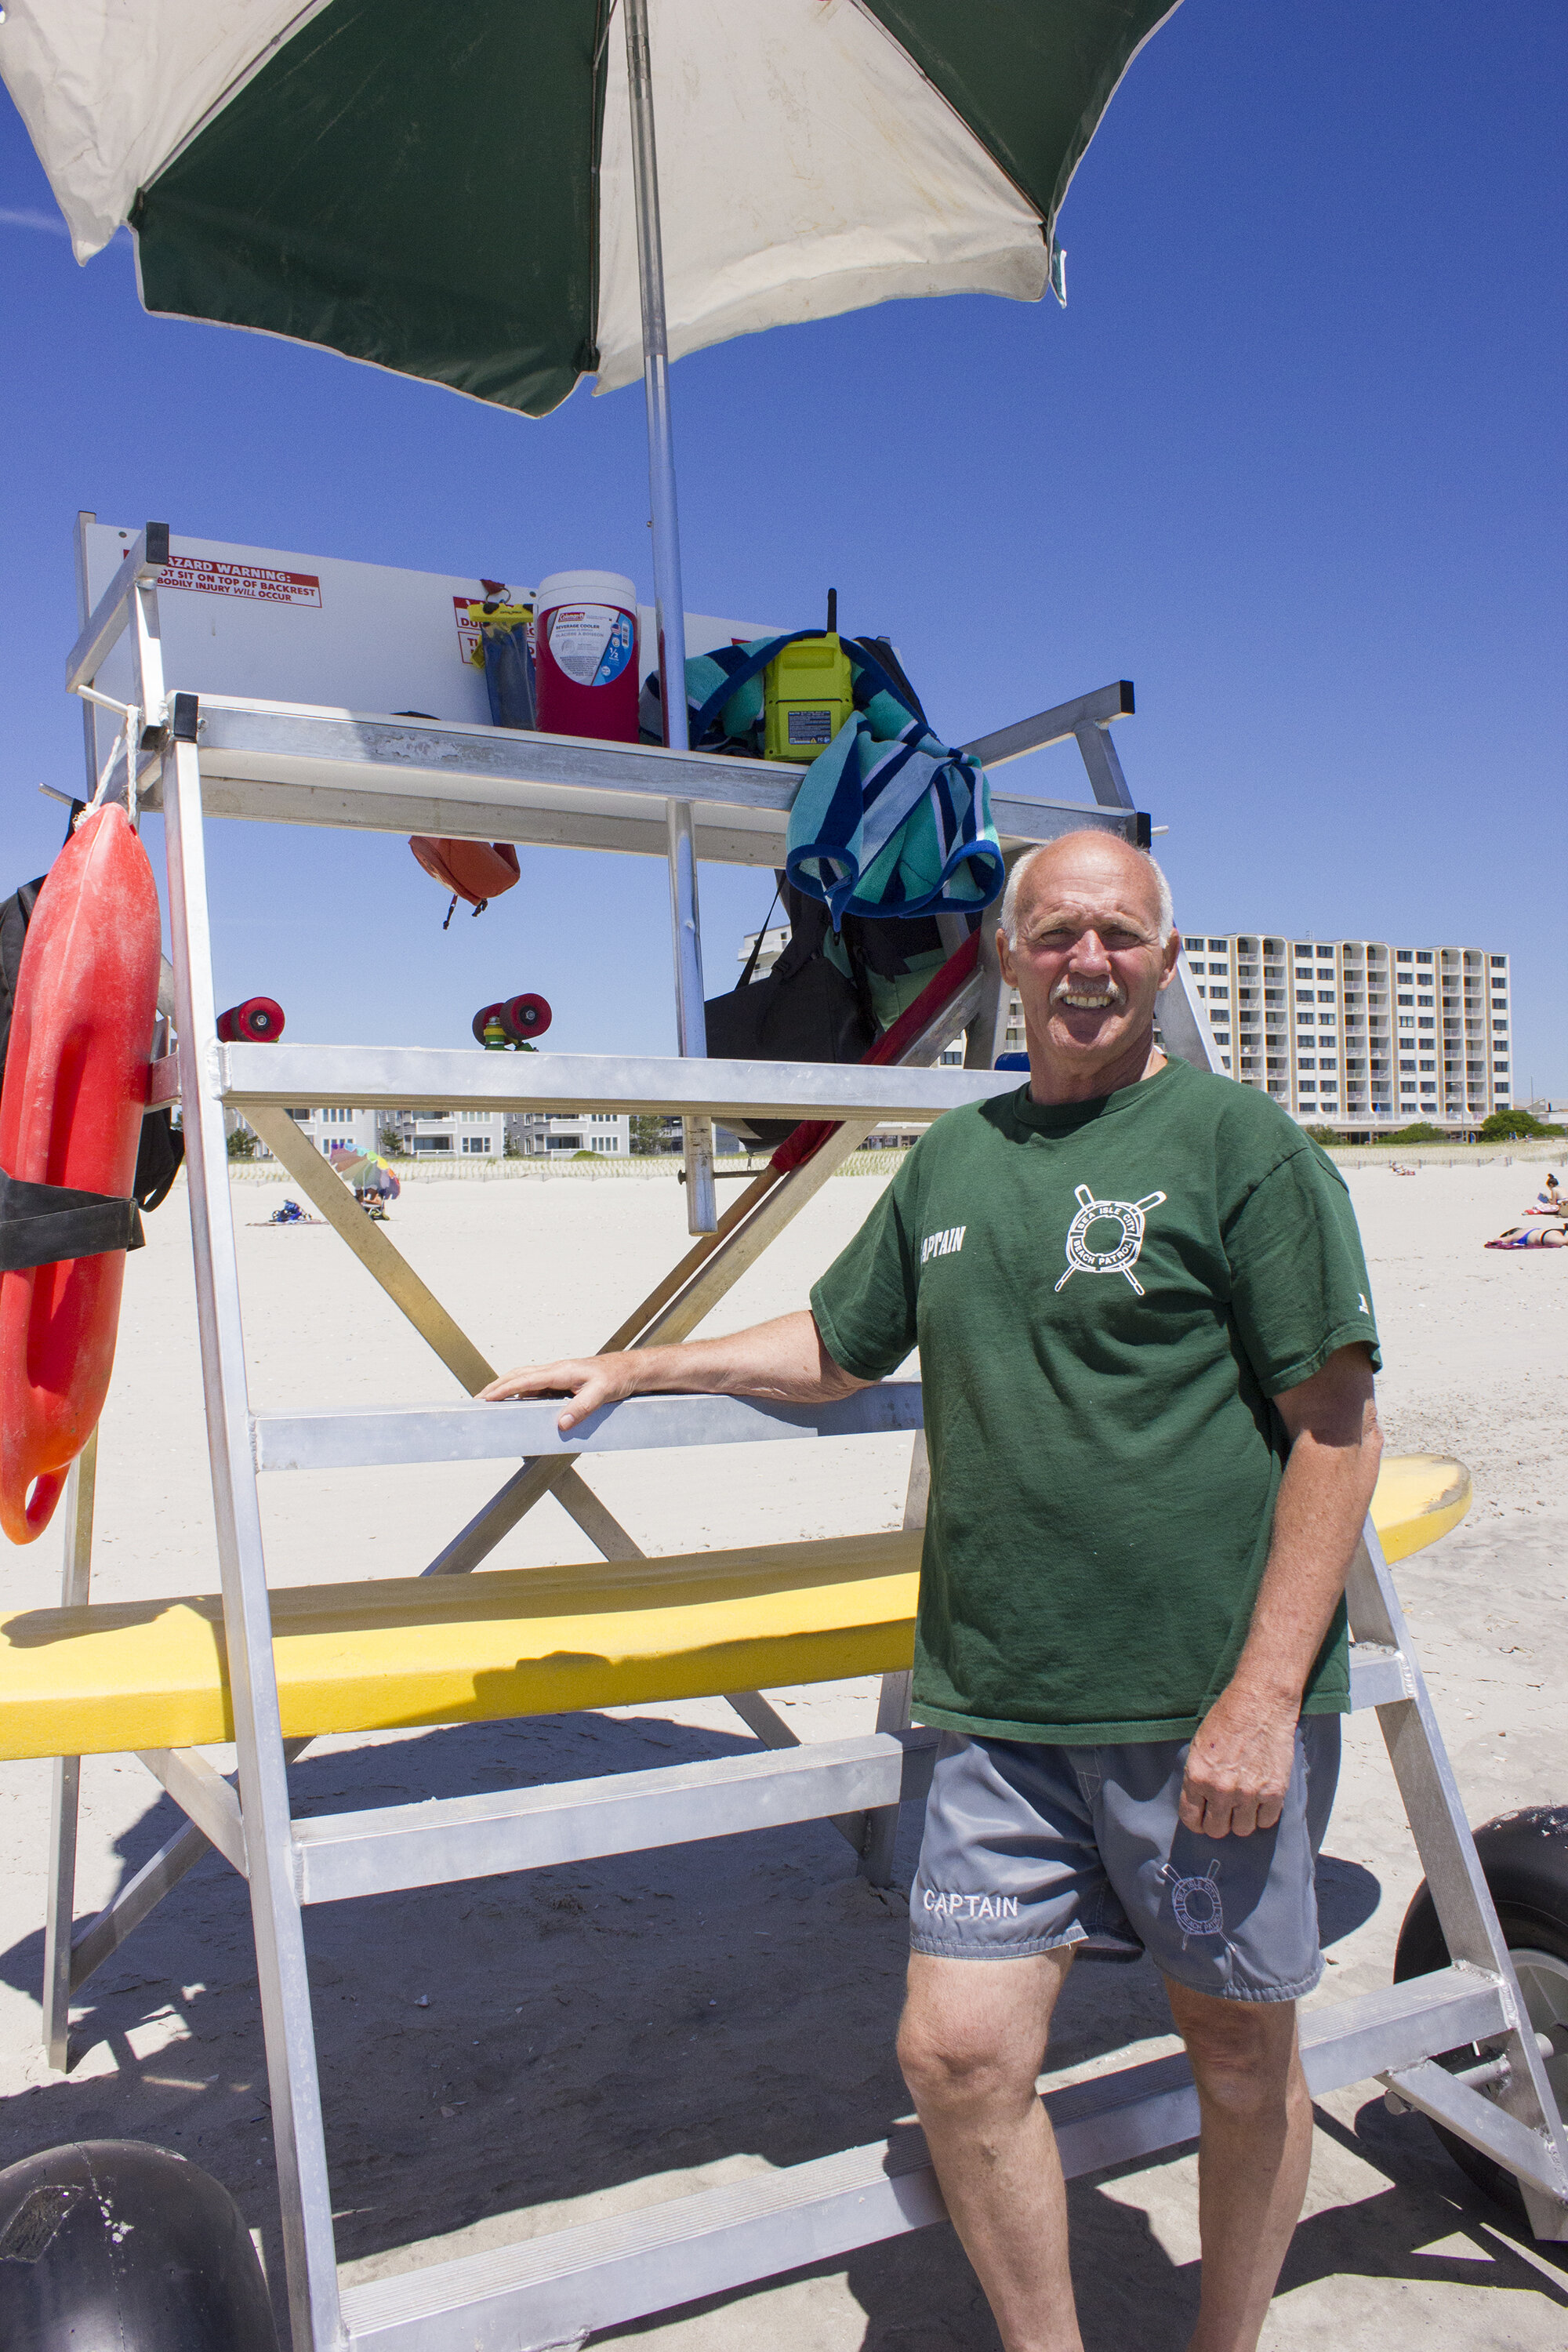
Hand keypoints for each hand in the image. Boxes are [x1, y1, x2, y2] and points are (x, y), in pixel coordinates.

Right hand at [478, 1351, 639, 1430]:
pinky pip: (535, 1385)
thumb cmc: (616, 1378)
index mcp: (561, 1371)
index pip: (525, 1379)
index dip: (504, 1389)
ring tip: (490, 1400)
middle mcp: (556, 1370)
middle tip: (478, 1400)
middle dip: (496, 1387)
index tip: (486, 1397)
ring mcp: (558, 1375)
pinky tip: (516, 1402)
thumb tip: (562, 1423)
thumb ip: (581, 1408)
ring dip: (506, 1387)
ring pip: (524, 1378)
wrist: (629, 1370)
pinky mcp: (562, 1381)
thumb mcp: (602, 1394)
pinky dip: (520, 1391)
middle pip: (518, 1375)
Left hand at [1178, 1685, 1298, 1838]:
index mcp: (1198, 1778)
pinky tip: (1261, 1799)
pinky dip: (1263, 1814)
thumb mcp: (1198, 1746)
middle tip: (1225, 1811)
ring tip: (1244, 1804)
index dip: (1197, 1821)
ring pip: (1242, 1830)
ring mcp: (1249, 1793)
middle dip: (1219, 1822)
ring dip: (1242, 1820)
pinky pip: (1266, 1821)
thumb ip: (1198, 1778)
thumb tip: (1199, 1803)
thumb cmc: (1226, 1719)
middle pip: (1217, 1830)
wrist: (1260, 1702)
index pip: (1192, 1819)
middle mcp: (1222, 1790)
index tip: (1203, 1818)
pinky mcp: (1274, 1792)